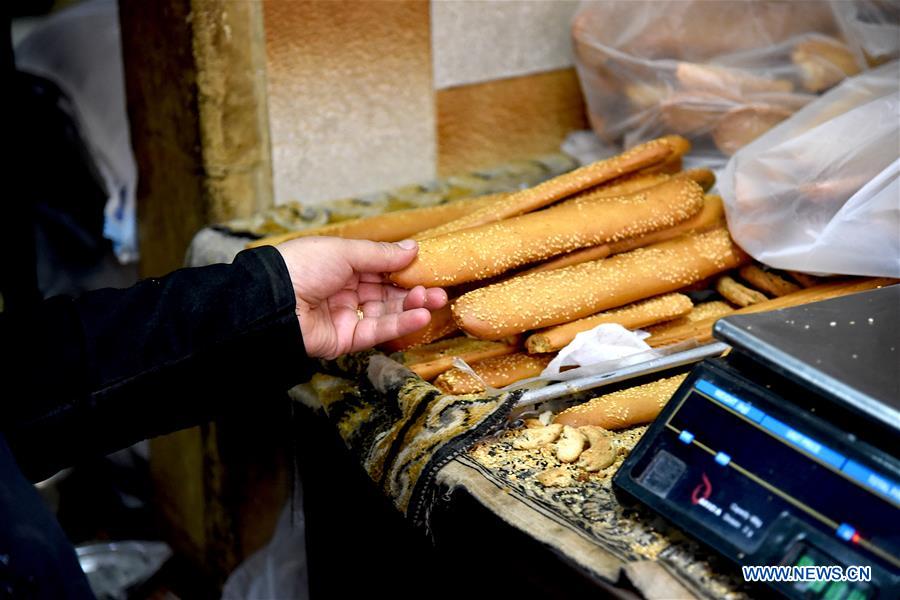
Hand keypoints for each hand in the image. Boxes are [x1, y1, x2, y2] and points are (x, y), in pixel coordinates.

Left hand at [276, 237, 446, 358]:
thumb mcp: (344, 252)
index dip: (405, 269)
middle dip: (414, 291)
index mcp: (341, 266)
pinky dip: (400, 325)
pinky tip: (420, 316)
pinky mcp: (346, 340)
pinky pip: (377, 332)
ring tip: (435, 301)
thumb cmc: (302, 267)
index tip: (430, 268)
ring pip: (386, 313)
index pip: (381, 268)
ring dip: (412, 308)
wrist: (272, 301)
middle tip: (440, 290)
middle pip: (387, 292)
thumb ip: (380, 255)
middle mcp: (345, 291)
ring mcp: (346, 316)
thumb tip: (413, 248)